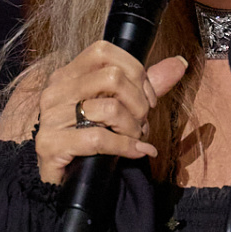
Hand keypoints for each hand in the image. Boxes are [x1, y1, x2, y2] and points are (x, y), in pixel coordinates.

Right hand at [32, 42, 187, 183]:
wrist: (62, 180)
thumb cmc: (89, 138)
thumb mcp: (117, 106)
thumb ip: (145, 85)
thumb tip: (179, 64)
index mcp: (68, 74)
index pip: (103, 51)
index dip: (134, 70)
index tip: (147, 95)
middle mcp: (56, 90)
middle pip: (112, 77)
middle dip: (139, 102)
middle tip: (142, 121)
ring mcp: (51, 117)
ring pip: (109, 108)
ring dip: (133, 127)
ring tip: (135, 137)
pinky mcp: (51, 143)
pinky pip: (99, 139)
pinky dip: (126, 147)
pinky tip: (136, 152)